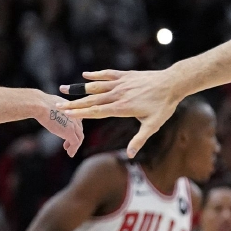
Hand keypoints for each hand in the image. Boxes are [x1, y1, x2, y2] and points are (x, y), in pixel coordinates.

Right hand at [35, 93, 84, 156]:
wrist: (40, 105)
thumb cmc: (40, 102)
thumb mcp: (51, 103)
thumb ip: (55, 107)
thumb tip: (47, 109)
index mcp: (71, 107)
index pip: (78, 119)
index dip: (75, 127)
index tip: (68, 132)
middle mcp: (75, 115)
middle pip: (79, 129)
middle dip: (75, 137)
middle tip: (67, 144)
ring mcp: (73, 124)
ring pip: (79, 137)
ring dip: (75, 145)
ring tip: (69, 151)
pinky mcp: (70, 132)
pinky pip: (75, 143)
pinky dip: (74, 149)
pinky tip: (70, 154)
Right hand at [58, 69, 180, 157]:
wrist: (172, 83)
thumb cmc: (164, 106)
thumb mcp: (153, 126)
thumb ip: (139, 140)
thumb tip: (131, 155)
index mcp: (122, 107)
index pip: (96, 111)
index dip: (80, 113)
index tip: (66, 115)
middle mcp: (118, 94)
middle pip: (91, 100)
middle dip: (74, 103)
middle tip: (57, 105)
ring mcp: (121, 83)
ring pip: (96, 86)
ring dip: (79, 88)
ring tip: (64, 89)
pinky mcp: (126, 75)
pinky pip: (107, 74)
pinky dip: (95, 75)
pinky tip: (85, 75)